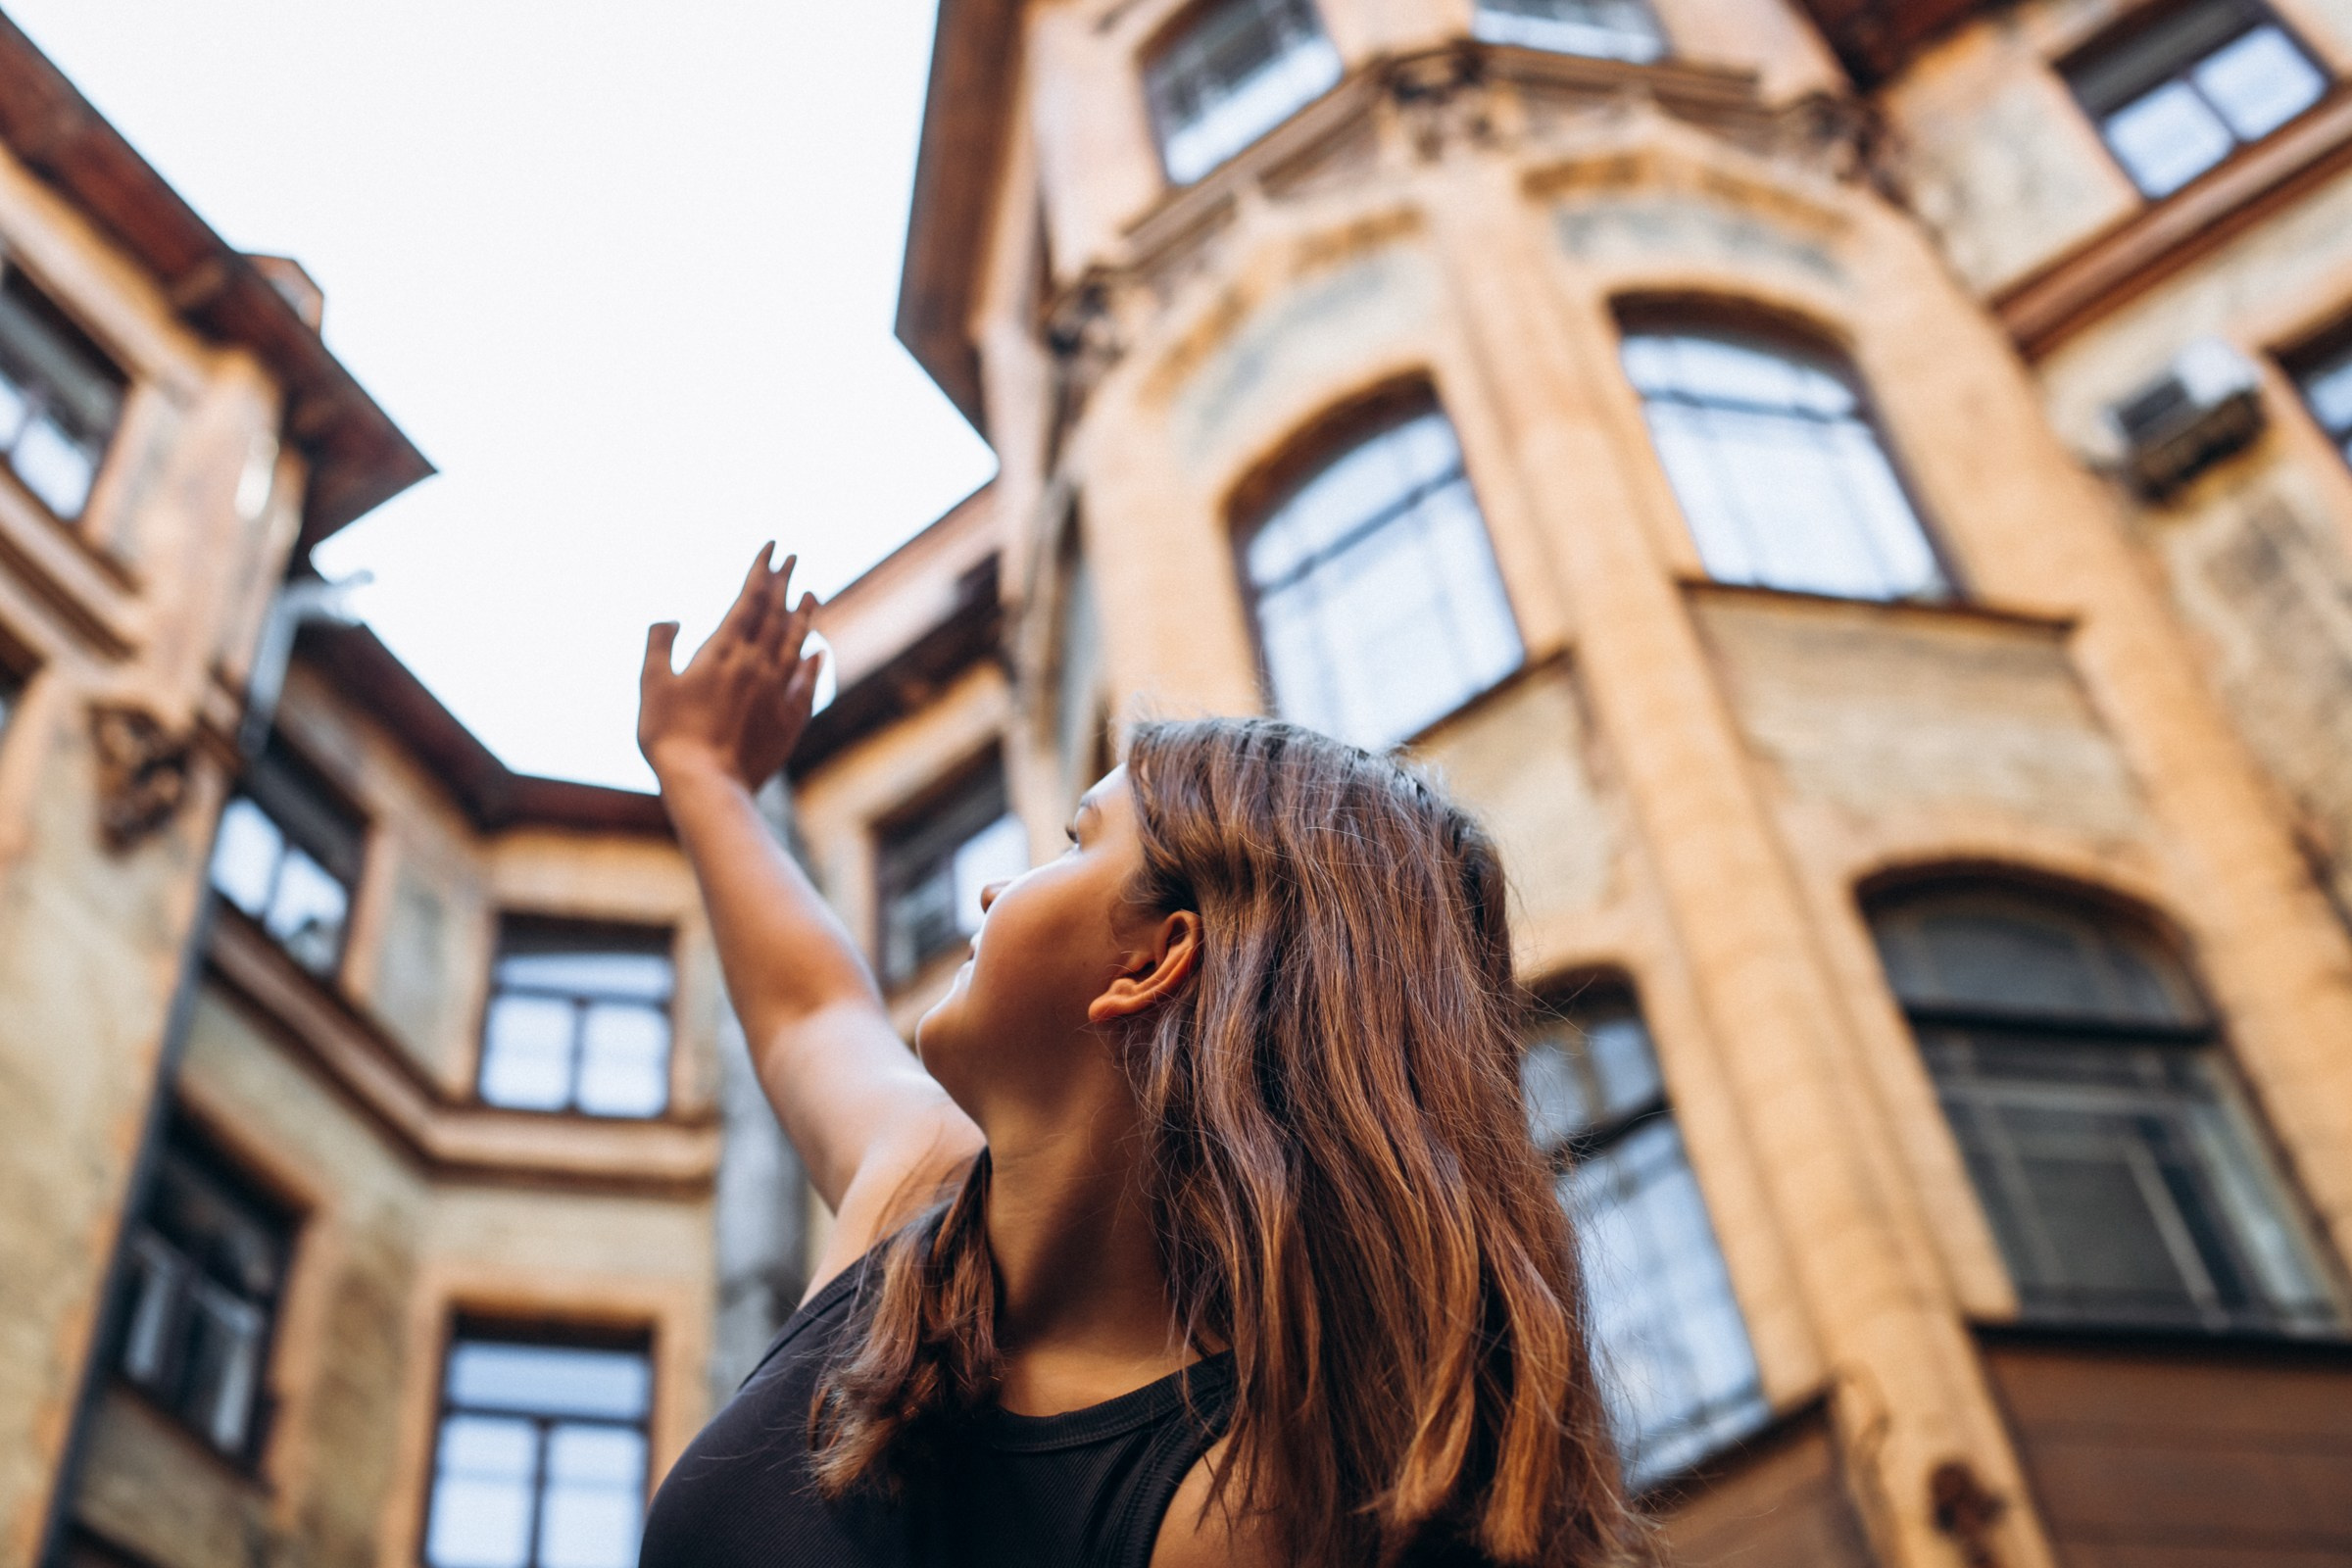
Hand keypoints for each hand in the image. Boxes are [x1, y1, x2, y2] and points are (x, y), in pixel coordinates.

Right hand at [639, 544, 823, 789]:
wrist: (706, 783)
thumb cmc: (670, 736)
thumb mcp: (652, 685)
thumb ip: (659, 646)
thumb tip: (670, 618)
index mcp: (723, 651)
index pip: (749, 599)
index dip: (761, 570)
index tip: (773, 547)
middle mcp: (756, 665)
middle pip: (776, 614)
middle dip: (784, 583)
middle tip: (794, 558)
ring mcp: (777, 692)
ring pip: (796, 644)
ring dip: (805, 616)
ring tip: (812, 593)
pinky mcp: (789, 720)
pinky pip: (807, 684)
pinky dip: (814, 664)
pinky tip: (820, 651)